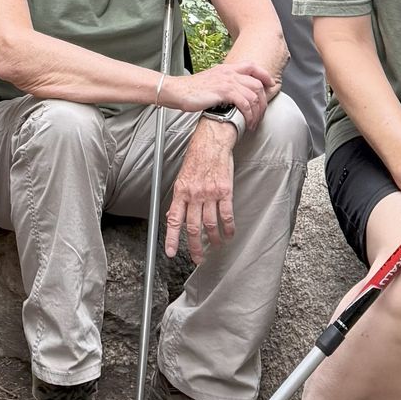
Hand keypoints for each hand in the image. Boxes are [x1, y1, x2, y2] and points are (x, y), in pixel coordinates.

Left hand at [165, 119, 236, 262]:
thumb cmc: (197, 157)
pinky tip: (229, 234)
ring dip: (213, 239)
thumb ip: (179, 198)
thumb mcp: (182, 177)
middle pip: (193, 227)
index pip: (174, 220)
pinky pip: (226, 215)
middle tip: (198, 258)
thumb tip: (172, 216)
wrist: (212, 141)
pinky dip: (228, 228)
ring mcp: (210, 193)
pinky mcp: (225, 191)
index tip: (171, 252)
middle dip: (195, 247)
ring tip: (216, 246)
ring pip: (210, 224)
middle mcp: (194, 194)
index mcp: (181, 191)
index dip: (172, 238)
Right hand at [174, 58, 271, 129]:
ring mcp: (227, 81)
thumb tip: (235, 94)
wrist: (178, 91)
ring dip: (256, 112)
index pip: (252, 66)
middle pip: (257, 84)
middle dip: (263, 102)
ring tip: (253, 123)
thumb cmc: (192, 90)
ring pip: (253, 95)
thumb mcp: (211, 81)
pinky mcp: (224, 92)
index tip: (270, 85)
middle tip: (260, 115)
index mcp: (227, 68)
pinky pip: (245, 103)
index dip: (264, 75)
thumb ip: (224, 83)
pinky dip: (248, 115)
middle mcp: (229, 72)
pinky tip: (246, 122)